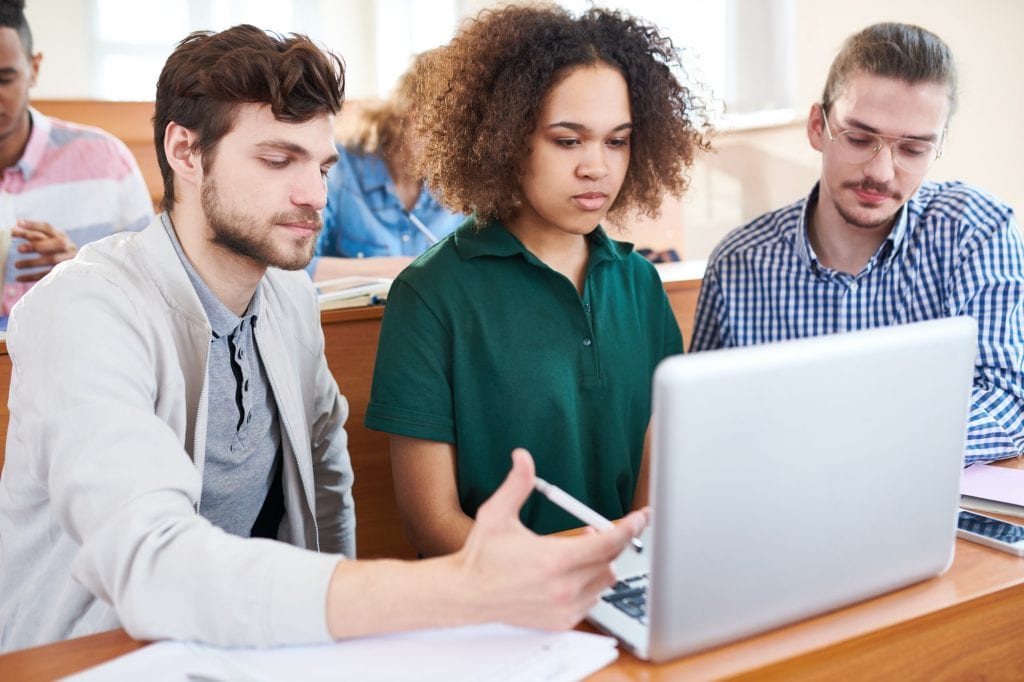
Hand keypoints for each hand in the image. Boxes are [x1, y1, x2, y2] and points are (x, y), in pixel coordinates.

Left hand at [10, 219, 77, 281]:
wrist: (75, 267)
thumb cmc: (55, 251)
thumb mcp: (46, 241)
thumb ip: (31, 235)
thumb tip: (12, 229)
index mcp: (61, 236)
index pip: (48, 228)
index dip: (34, 225)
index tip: (18, 224)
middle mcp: (68, 246)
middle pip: (56, 243)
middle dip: (37, 245)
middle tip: (19, 249)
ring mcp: (68, 260)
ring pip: (52, 260)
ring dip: (33, 262)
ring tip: (16, 265)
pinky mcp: (65, 273)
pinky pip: (48, 274)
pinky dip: (32, 276)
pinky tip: (19, 278)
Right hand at [455, 448, 647, 630]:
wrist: (467, 594)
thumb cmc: (482, 555)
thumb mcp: (496, 514)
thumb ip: (516, 484)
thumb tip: (523, 457)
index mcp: (553, 559)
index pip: (608, 542)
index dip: (630, 527)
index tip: (642, 517)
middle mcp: (563, 587)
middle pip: (611, 561)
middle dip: (610, 542)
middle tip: (595, 529)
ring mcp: (564, 607)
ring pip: (604, 581)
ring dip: (600, 564)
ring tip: (579, 552)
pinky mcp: (561, 620)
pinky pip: (592, 600)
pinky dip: (589, 585)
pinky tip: (571, 574)